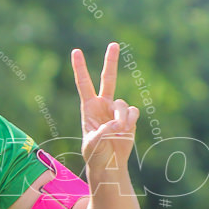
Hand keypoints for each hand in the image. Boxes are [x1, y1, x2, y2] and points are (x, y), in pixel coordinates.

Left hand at [71, 43, 138, 173]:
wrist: (110, 164)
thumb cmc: (95, 155)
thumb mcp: (92, 145)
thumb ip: (102, 133)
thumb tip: (116, 124)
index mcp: (88, 108)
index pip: (83, 84)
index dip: (80, 68)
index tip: (76, 51)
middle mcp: (102, 105)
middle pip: (107, 79)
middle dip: (111, 61)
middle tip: (114, 44)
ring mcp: (116, 110)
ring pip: (122, 104)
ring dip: (121, 118)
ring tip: (118, 132)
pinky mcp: (129, 117)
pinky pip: (133, 112)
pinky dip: (130, 121)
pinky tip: (126, 131)